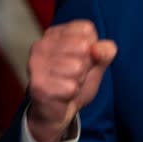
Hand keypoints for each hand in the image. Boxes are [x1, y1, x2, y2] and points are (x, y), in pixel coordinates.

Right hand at [26, 20, 116, 141]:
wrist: (57, 111)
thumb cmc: (75, 81)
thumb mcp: (98, 62)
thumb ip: (105, 51)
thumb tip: (98, 48)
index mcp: (57, 33)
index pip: (87, 30)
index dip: (92, 48)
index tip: (80, 58)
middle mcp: (42, 44)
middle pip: (83, 47)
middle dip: (85, 65)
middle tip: (74, 74)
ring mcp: (36, 64)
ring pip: (77, 67)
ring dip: (78, 80)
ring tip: (67, 83)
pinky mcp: (37, 85)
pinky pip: (71, 87)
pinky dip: (72, 94)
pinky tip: (61, 94)